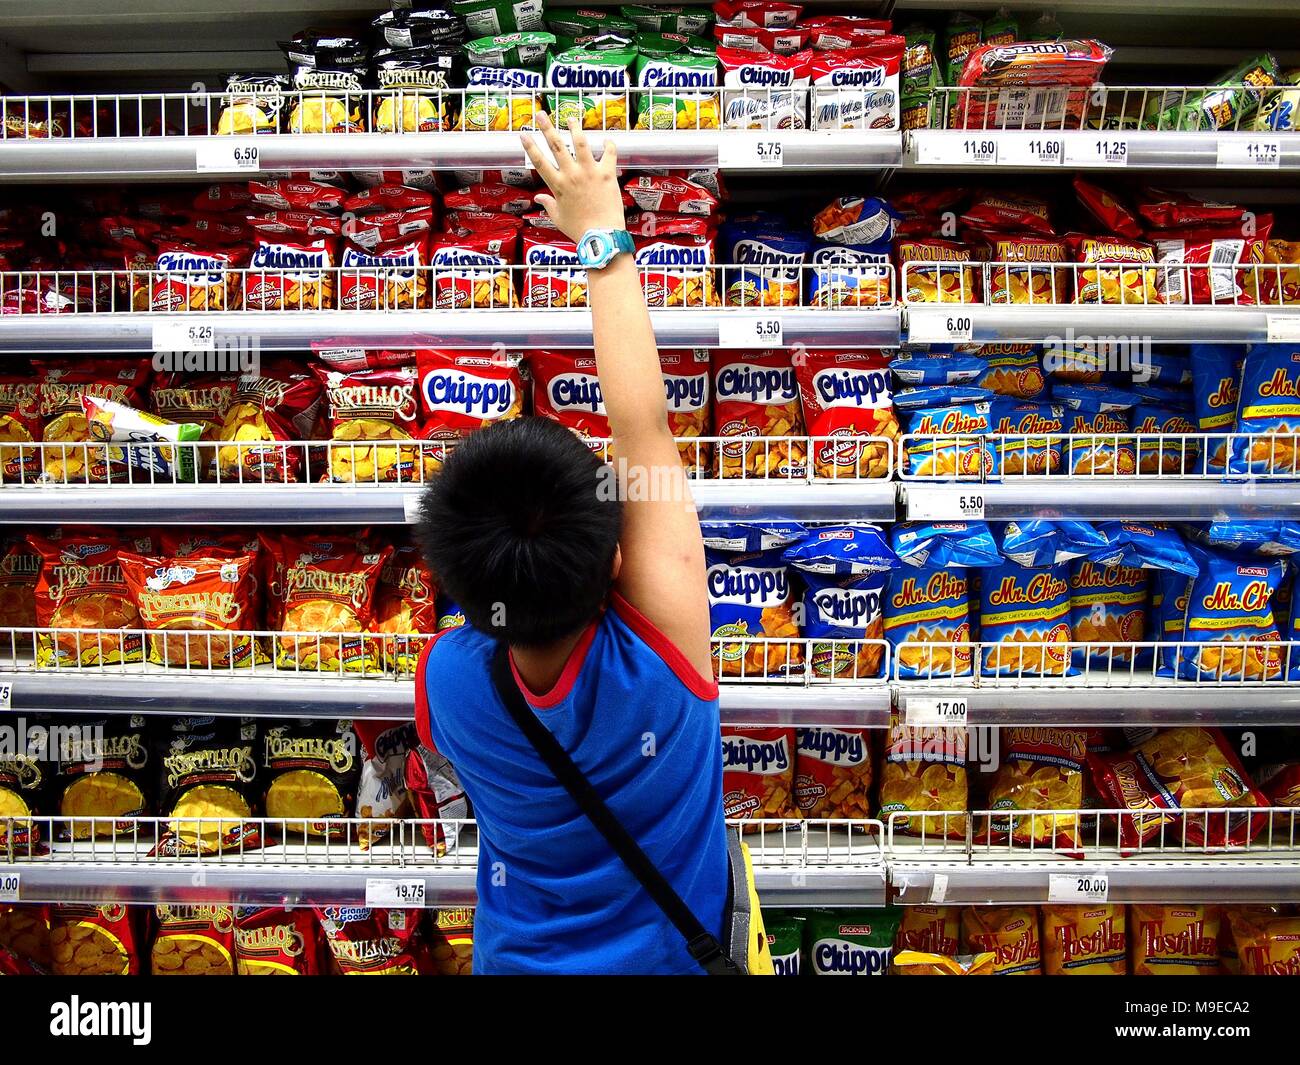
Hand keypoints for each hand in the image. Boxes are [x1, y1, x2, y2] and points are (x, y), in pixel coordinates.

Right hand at [521, 113, 624, 243]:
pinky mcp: (607, 174)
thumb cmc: (579, 229)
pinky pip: (609, 154)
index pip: (539, 162)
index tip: (523, 134)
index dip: (530, 146)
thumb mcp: (559, 218)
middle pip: (556, 146)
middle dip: (546, 128)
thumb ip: (548, 205)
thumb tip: (539, 198)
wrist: (602, 235)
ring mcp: (590, 173)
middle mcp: (572, 175)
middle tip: (540, 114)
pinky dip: (609, 145)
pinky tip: (607, 140)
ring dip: (575, 128)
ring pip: (581, 143)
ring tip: (571, 118)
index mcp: (558, 186)